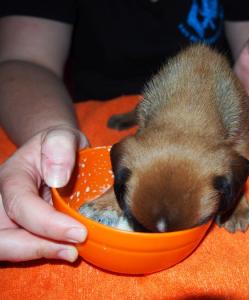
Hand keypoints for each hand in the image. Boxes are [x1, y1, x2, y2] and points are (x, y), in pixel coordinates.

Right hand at [0, 126, 88, 261]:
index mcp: (11, 178)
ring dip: (40, 253)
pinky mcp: (24, 229)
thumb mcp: (62, 136)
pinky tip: (70, 250)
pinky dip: (46, 252)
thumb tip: (58, 177)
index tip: (79, 232)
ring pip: (10, 247)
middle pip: (3, 236)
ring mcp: (11, 217)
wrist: (56, 154)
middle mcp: (3, 202)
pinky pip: (26, 247)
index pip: (20, 205)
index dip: (47, 224)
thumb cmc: (59, 145)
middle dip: (35, 247)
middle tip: (72, 251)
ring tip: (72, 253)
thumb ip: (60, 146)